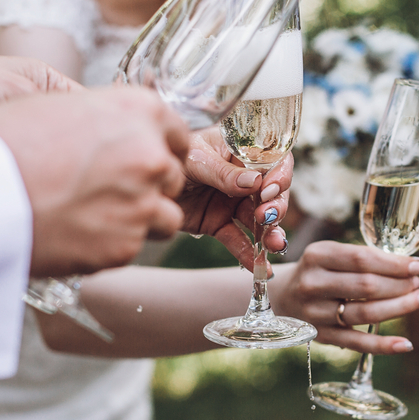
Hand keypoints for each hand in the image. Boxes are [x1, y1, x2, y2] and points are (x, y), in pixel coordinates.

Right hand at [0, 87, 189, 276]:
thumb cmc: (4, 140)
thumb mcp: (58, 105)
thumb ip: (103, 117)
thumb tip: (115, 129)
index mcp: (139, 110)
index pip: (177, 132)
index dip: (160, 146)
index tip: (145, 157)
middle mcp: (150, 155)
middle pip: (173, 175)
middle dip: (150, 184)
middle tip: (111, 190)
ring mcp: (142, 203)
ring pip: (166, 216)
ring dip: (141, 218)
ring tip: (99, 216)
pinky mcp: (125, 245)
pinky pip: (135, 246)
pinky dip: (112, 244)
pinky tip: (79, 234)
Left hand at [178, 127, 290, 269]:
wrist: (139, 181)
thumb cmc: (169, 155)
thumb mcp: (195, 159)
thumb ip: (223, 172)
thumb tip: (254, 183)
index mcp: (240, 152)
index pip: (273, 161)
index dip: (279, 176)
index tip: (269, 191)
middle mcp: (242, 177)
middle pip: (272, 193)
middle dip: (276, 207)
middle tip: (267, 217)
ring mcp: (231, 202)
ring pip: (259, 220)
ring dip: (270, 233)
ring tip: (275, 245)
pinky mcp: (218, 223)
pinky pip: (237, 240)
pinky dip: (248, 254)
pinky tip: (259, 267)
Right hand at [268, 241, 418, 354]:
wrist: (280, 297)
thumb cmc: (318, 271)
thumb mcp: (330, 255)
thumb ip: (362, 259)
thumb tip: (409, 266)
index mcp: (317, 255)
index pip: (362, 259)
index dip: (394, 264)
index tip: (418, 266)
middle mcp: (313, 284)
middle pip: (366, 286)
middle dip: (400, 285)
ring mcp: (315, 313)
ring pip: (364, 313)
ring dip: (399, 307)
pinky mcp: (320, 337)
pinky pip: (356, 343)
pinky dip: (383, 345)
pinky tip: (406, 344)